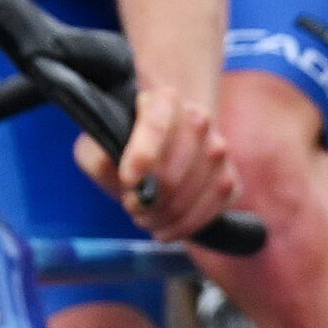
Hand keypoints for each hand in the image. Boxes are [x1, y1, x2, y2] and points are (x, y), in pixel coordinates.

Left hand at [94, 79, 236, 243]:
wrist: (162, 147)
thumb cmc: (125, 146)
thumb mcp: (97, 144)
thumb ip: (98, 159)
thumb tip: (125, 179)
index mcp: (163, 100)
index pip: (156, 124)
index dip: (142, 155)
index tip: (128, 180)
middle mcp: (198, 120)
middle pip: (172, 172)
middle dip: (147, 199)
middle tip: (131, 204)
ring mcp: (218, 151)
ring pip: (190, 196)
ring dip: (163, 215)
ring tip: (146, 216)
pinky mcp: (230, 181)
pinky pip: (210, 211)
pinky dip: (184, 226)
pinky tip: (166, 227)